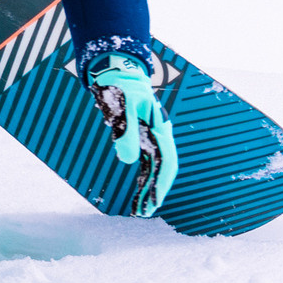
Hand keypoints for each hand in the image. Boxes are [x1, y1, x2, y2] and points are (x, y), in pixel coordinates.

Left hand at [86, 53, 177, 217]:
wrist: (115, 69)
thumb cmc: (120, 85)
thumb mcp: (121, 106)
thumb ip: (125, 132)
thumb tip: (128, 160)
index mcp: (160, 129)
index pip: (166, 162)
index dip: (161, 184)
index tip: (155, 202)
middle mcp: (159, 135)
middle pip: (161, 169)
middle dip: (155, 192)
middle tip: (144, 213)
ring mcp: (150, 136)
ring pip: (153, 167)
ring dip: (148, 187)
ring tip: (140, 208)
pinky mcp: (140, 135)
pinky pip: (144, 160)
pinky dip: (141, 175)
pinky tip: (138, 188)